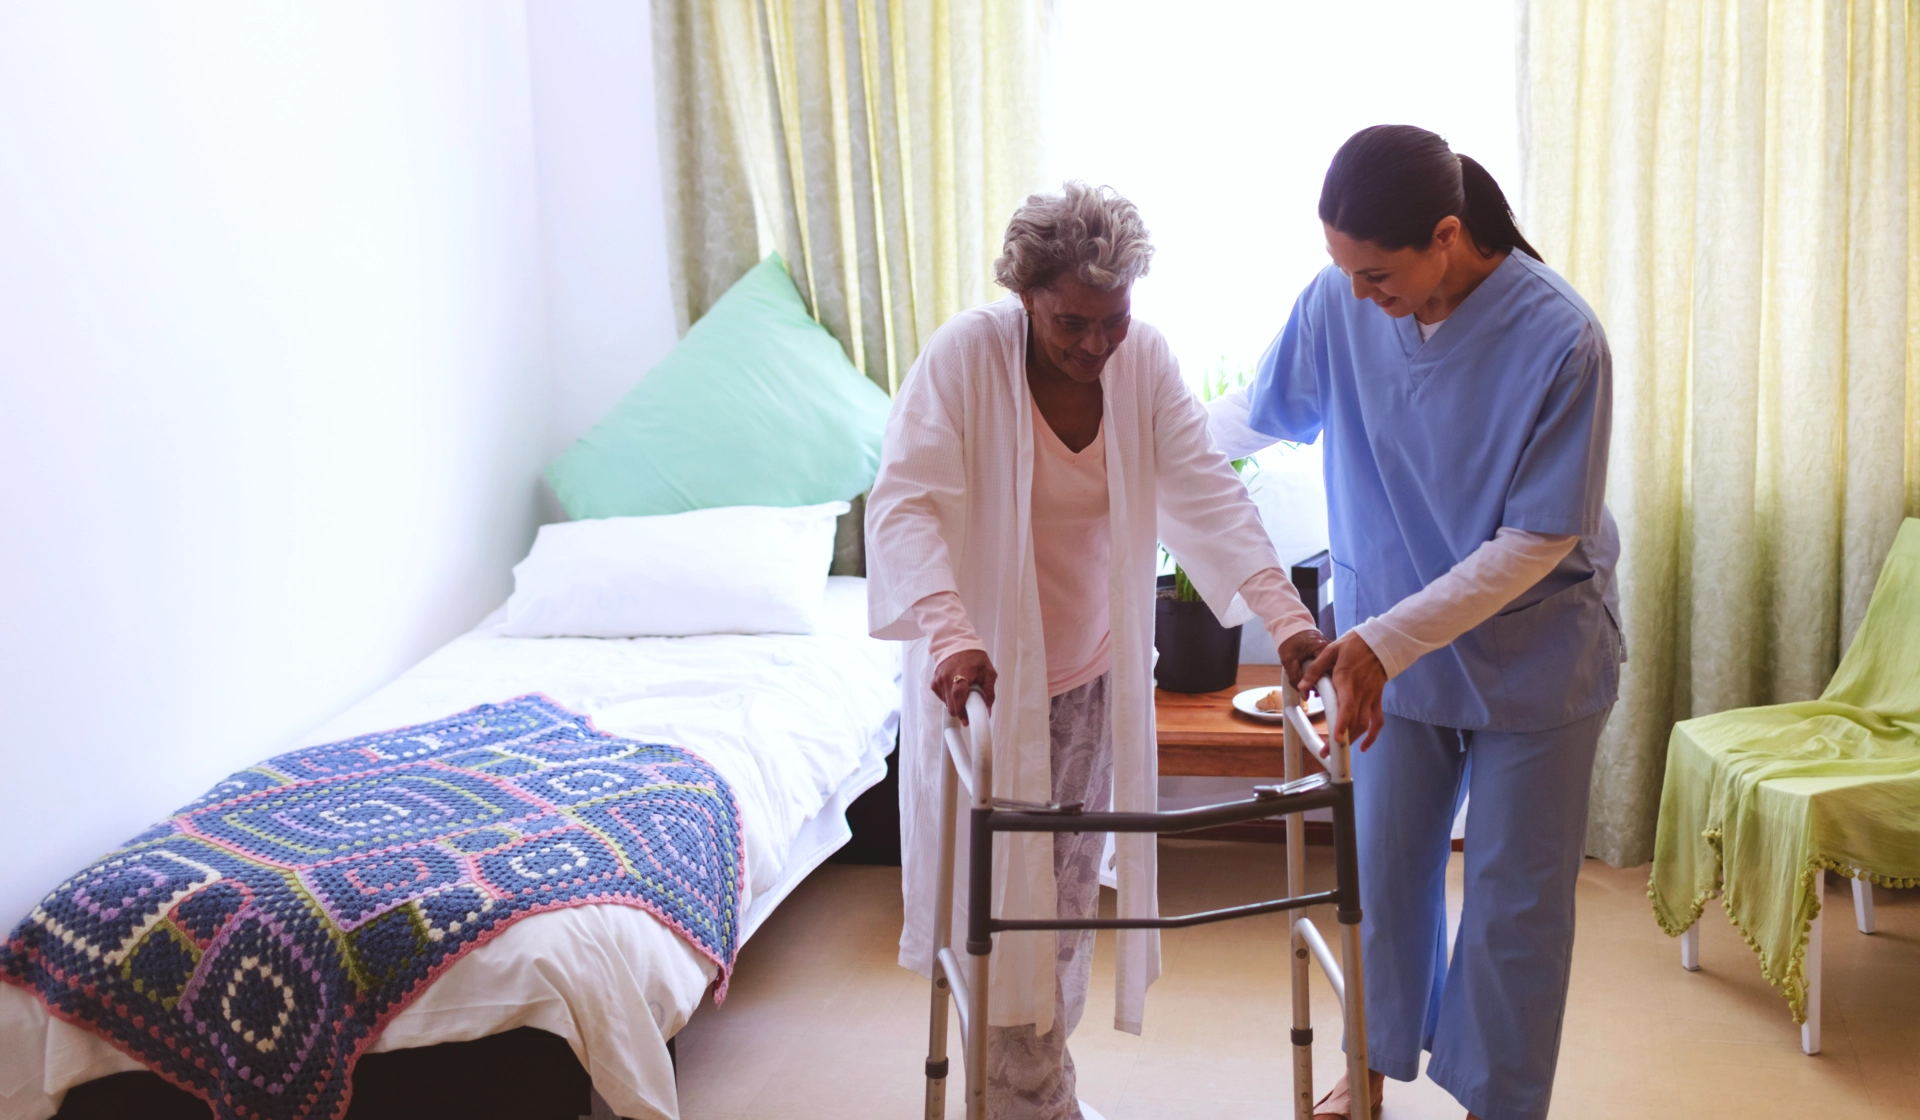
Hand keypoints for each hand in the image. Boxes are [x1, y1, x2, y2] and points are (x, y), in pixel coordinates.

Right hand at [932, 648, 996, 723]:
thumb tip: (988, 710)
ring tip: (964, 696)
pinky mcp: (935, 681)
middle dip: (960, 712)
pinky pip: (941, 696)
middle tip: (968, 712)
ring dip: (955, 704)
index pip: (958, 696)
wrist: (957, 643)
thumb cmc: (974, 657)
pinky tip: (955, 692)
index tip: (967, 721)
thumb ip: (989, 692)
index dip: (962, 711)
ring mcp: (939, 680)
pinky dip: (948, 698)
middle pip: (951, 704)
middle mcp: (947, 678)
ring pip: (946, 702)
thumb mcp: (989, 672)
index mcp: (961, 674)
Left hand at [1278, 629, 1328, 688]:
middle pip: (1333, 673)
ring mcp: (1331, 653)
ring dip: (1323, 681)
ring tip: (1314, 689)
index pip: (1331, 672)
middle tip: (1315, 693)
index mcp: (1324, 650)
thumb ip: (1295, 678)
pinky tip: (1316, 682)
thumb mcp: (1289, 660)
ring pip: (1330, 672)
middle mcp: (1331, 651)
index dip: (1325, 685)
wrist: (1290, 626)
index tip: (1319, 694)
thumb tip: (1304, 696)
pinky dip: (1322, 675)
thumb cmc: (1290, 640)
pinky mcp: (1328, 655)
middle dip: (1324, 685)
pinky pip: (1328, 668)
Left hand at [1300, 632, 1386, 749]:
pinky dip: (1372, 736)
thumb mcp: (1331, 651)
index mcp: (1347, 680)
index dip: (1342, 723)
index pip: (1347, 706)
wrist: (1380, 642)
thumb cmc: (1354, 645)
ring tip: (1337, 753)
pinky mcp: (1377, 700)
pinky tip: (1363, 747)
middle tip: (1326, 753)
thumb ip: (1315, 669)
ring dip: (1352, 741)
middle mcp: (1360, 692)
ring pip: (1364, 725)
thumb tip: (1302, 686)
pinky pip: (1378, 721)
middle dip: (1340, 740)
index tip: (1335, 738)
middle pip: (1354, 721)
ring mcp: (1370, 697)